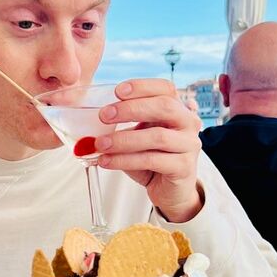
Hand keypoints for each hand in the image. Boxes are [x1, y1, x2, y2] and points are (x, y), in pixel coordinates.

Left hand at [95, 79, 203, 222]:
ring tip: (99, 144)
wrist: (170, 190)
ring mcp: (189, 145)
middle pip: (164, 107)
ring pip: (157, 136)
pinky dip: (125, 160)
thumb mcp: (137, 134)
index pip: (165, 88)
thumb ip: (123, 124)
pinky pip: (152, 160)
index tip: (117, 91)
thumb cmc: (151, 157)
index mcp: (177, 108)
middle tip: (103, 115)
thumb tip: (86, 121)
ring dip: (123, 139)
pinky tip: (106, 161)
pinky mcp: (184, 168)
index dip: (142, 86)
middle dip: (131, 109)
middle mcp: (188, 123)